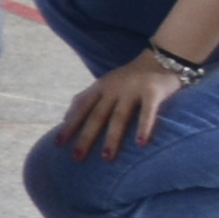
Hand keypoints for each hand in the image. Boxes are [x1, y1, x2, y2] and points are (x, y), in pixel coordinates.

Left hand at [47, 51, 192, 159]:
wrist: (161, 59)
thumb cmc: (130, 78)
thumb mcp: (105, 84)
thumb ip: (88, 99)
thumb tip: (66, 118)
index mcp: (100, 87)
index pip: (80, 107)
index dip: (69, 125)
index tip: (57, 144)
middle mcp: (113, 88)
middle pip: (96, 116)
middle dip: (85, 137)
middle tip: (76, 158)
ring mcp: (132, 89)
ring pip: (119, 117)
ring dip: (112, 138)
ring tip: (106, 158)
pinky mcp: (153, 91)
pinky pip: (148, 112)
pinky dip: (144, 127)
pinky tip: (140, 144)